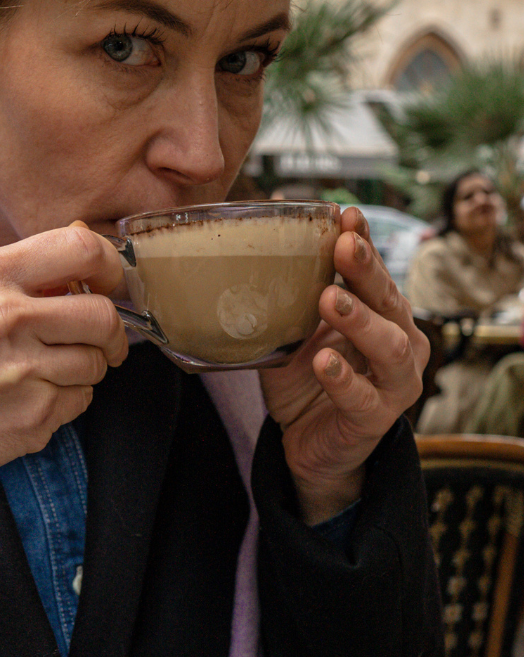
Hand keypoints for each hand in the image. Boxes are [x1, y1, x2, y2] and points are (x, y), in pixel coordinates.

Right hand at [0, 224, 128, 504]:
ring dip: (84, 369)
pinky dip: (66, 401)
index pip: (80, 249)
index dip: (109, 266)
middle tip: (101, 342)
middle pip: (103, 315)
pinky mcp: (34, 417)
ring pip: (97, 363)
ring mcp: (22, 371)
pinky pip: (82, 400)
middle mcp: (5, 318)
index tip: (111, 283)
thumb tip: (86, 263)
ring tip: (44, 375)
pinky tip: (27, 402)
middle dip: (111, 333)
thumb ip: (16, 278)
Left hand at [259, 206, 429, 523]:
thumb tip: (256, 251)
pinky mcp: (376, 418)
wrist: (307, 443)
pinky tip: (322, 361)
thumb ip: (289, 300)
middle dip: (366, 271)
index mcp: (382, 315)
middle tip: (343, 246)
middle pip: (388, 301)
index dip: (364, 242)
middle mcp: (400, 342)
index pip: (375, 273)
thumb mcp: (296, 334)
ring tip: (328, 299)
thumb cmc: (306, 380)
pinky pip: (362, 396)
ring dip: (359, 320)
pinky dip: (342, 378)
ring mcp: (395, 382)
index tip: (346, 214)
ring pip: (389, 346)